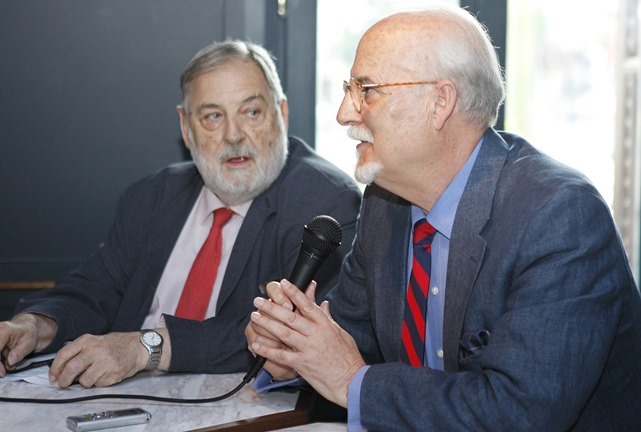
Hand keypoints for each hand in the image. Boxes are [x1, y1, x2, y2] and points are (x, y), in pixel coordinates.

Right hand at [0, 313, 56, 375]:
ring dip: (0, 364)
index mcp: (3, 331)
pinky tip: (9, 362)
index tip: (2, 372)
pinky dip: (1, 362)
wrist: (28, 328)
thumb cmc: (29, 332)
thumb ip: (19, 352)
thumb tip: (10, 362)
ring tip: (10, 365)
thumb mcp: (29, 342)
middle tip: (3, 373)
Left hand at [49, 332, 147, 387]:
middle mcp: (95, 350)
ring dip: (85, 382)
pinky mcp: (114, 373)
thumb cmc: (114, 345)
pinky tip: (105, 374)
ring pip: (84, 381)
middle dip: (64, 381)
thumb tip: (61, 371)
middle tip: (64, 384)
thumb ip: (78, 353)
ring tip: (93, 375)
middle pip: (71, 369)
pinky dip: (99, 382)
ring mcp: (105, 362)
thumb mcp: (94, 342)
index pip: (63, 355)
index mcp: (87, 341)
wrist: (138, 346)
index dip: (55, 369)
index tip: (53, 377)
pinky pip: (98, 384)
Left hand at [250, 279, 364, 406]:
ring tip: (255, 316)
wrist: (352, 381)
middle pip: (290, 317)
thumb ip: (328, 318)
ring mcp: (308, 349)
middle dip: (272, 307)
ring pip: (284, 333)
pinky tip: (256, 344)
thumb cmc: (348, 358)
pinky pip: (282, 355)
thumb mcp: (341, 333)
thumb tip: (323, 303)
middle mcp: (316, 334)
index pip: (307, 304)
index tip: (282, 283)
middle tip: (259, 300)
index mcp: (325, 325)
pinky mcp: (303, 364)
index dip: (294, 292)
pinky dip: (268, 350)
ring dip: (267, 324)